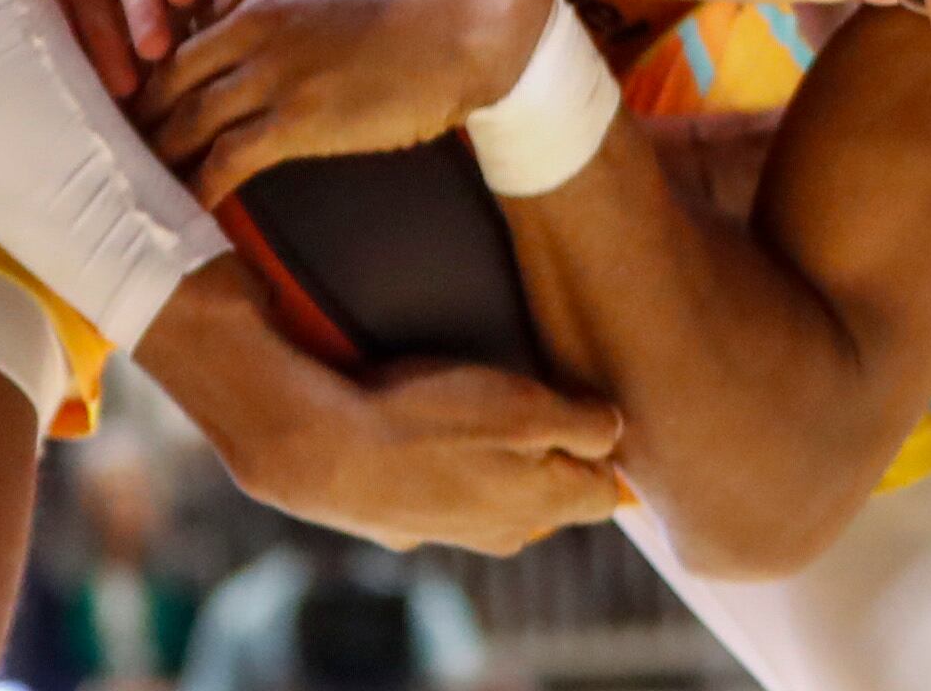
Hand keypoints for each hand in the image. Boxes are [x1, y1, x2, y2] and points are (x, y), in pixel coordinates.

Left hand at [137, 0, 552, 202]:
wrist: (476, 23)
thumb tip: (269, 7)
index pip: (196, 19)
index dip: (170, 59)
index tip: (157, 87)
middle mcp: (254, 16)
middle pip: (172, 69)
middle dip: (141, 108)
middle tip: (121, 138)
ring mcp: (271, 69)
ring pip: (186, 116)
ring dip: (157, 151)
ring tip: (135, 178)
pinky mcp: (295, 120)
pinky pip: (224, 159)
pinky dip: (196, 186)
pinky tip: (184, 206)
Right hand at [139, 264, 622, 554]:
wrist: (318, 447)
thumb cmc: (425, 420)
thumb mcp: (523, 406)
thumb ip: (584, 423)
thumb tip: (613, 432)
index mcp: (542, 506)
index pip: (605, 493)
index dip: (600, 447)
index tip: (578, 405)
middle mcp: (503, 532)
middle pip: (551, 497)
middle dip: (549, 453)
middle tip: (523, 397)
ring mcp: (451, 532)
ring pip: (496, 496)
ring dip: (493, 458)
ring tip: (465, 406)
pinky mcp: (403, 522)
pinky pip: (440, 490)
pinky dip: (439, 464)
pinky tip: (415, 432)